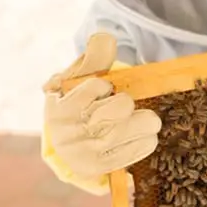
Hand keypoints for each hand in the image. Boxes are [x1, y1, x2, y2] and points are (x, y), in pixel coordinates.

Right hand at [44, 34, 160, 177]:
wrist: (68, 148)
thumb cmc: (77, 104)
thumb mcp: (78, 79)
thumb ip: (93, 58)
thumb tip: (105, 37)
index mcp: (59, 107)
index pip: (97, 86)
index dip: (104, 86)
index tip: (100, 91)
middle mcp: (70, 133)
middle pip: (122, 106)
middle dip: (126, 102)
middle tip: (121, 105)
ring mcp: (87, 153)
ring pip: (138, 124)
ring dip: (142, 119)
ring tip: (132, 120)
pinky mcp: (104, 168)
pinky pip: (144, 145)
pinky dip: (147, 137)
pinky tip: (139, 135)